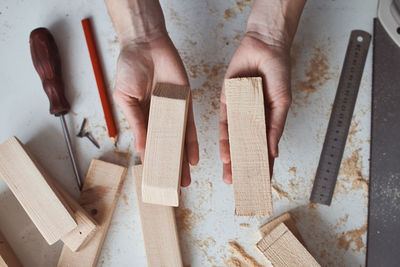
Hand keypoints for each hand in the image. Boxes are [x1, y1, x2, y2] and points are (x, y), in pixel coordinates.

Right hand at [113, 34, 198, 186]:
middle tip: (175, 186)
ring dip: (183, 160)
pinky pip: (190, 125)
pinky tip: (193, 157)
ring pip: (180, 141)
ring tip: (185, 179)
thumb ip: (136, 123)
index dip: (152, 162)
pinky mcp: (186, 102)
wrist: (145, 44)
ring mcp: (174, 111)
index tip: (155, 179)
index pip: (149, 145)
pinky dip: (192, 141)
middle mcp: (160, 118)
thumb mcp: (126, 98)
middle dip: (171, 166)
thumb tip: (141, 149)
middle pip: (167, 147)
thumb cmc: (130, 68)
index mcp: (143, 118)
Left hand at [219, 32, 291, 183]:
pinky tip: (225, 154)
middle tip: (240, 186)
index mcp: (268, 121)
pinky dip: (225, 140)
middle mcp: (252, 120)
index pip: (265, 149)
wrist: (264, 48)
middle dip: (243, 167)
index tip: (261, 185)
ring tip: (230, 176)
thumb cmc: (279, 73)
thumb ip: (276, 127)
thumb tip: (273, 152)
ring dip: (232, 159)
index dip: (263, 167)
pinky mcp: (227, 103)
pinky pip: (224, 125)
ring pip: (234, 141)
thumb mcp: (282, 103)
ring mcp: (239, 113)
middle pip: (247, 148)